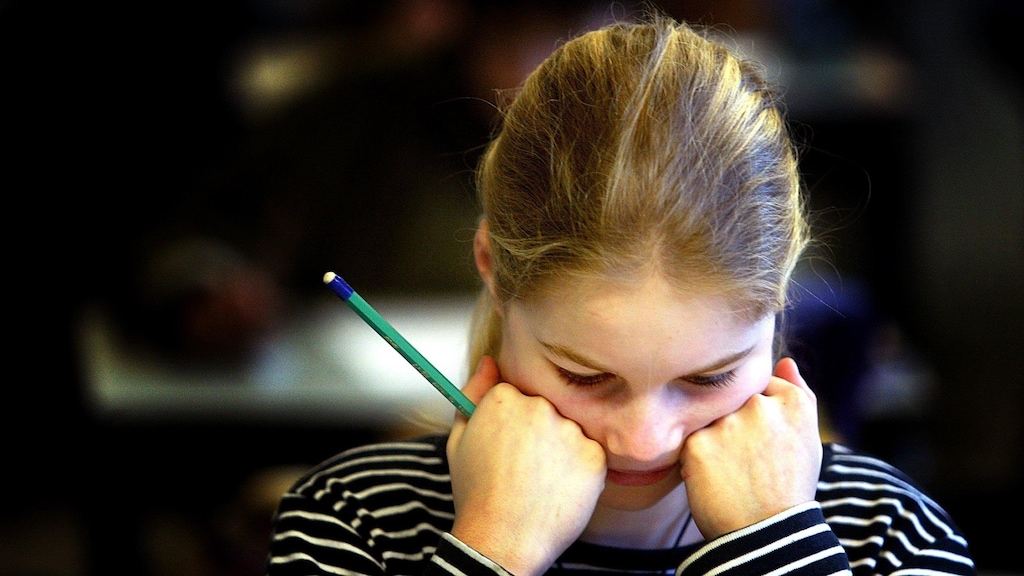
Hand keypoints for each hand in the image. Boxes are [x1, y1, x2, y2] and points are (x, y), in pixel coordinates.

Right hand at [447, 356, 606, 575]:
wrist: (503, 541)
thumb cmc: (476, 493)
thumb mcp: (459, 440)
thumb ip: (473, 393)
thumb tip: (490, 360)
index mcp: (505, 398)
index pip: (518, 394)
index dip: (512, 423)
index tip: (506, 446)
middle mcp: (540, 407)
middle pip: (546, 409)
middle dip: (539, 432)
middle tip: (523, 467)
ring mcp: (571, 431)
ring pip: (570, 430)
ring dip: (561, 448)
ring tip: (540, 481)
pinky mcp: (595, 457)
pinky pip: (591, 454)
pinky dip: (579, 470)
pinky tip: (559, 489)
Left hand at [681, 357, 821, 538]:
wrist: (766, 536)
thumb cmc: (788, 486)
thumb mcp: (806, 438)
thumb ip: (797, 393)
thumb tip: (785, 361)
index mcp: (792, 403)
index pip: (759, 386)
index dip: (755, 415)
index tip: (762, 442)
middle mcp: (760, 406)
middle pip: (731, 399)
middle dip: (732, 423)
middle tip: (744, 459)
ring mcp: (728, 423)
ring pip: (709, 416)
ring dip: (713, 436)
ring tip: (730, 470)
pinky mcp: (698, 443)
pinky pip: (690, 438)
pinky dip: (696, 456)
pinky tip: (714, 477)